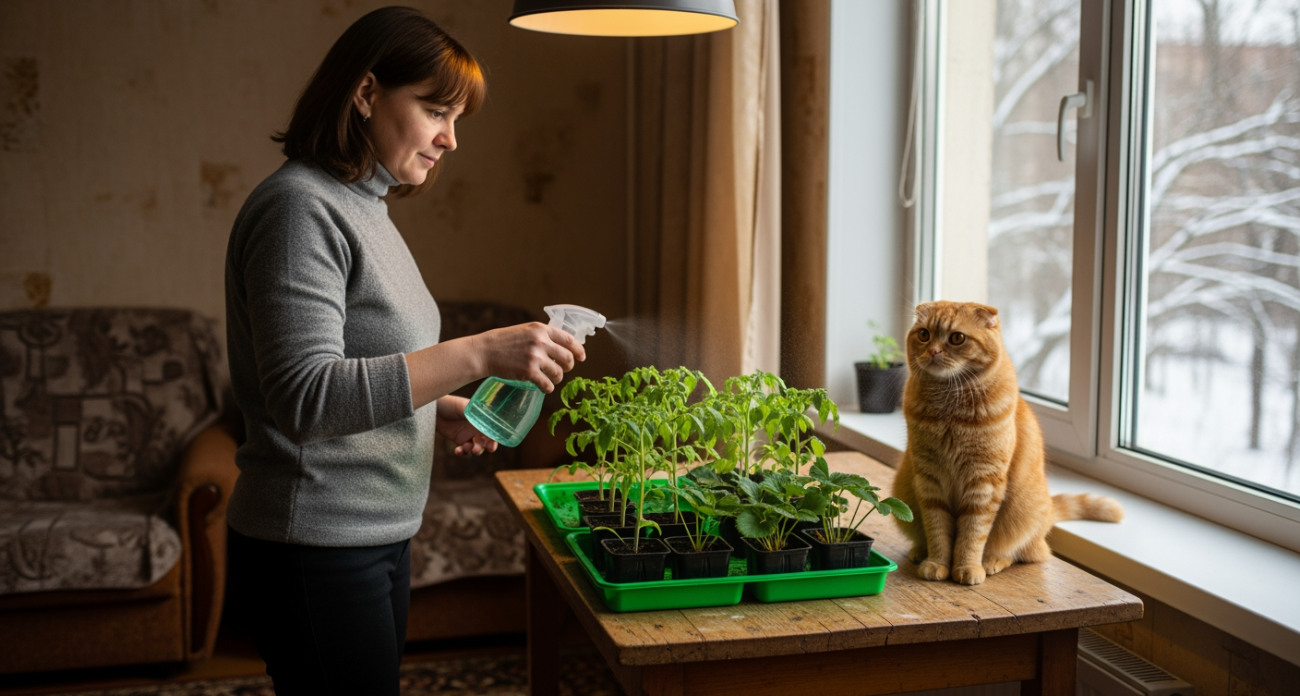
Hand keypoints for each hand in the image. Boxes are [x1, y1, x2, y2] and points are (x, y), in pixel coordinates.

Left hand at [436, 396, 498, 455]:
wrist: (434, 409)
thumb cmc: (450, 404)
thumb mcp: (464, 407)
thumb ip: (475, 414)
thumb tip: (488, 420)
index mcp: (482, 418)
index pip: (492, 429)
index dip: (495, 437)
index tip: (492, 444)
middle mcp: (477, 427)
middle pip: (487, 440)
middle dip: (487, 446)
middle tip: (484, 449)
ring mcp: (468, 434)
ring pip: (476, 447)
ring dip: (474, 450)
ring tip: (467, 448)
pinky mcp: (459, 440)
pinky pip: (464, 450)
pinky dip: (463, 453)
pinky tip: (458, 451)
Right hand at [471, 322, 585, 392]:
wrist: (484, 351)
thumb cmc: (503, 342)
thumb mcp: (525, 331)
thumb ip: (541, 336)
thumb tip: (559, 347)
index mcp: (541, 329)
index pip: (569, 340)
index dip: (578, 350)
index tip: (581, 357)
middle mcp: (540, 341)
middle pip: (567, 358)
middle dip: (568, 367)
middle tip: (563, 370)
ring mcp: (535, 357)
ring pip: (559, 373)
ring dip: (557, 379)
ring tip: (551, 379)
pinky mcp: (528, 372)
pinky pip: (547, 384)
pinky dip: (548, 388)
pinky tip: (544, 388)